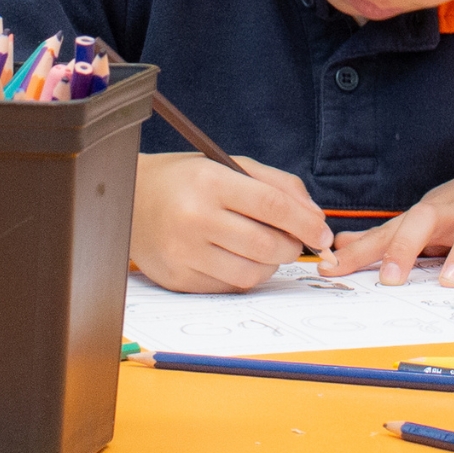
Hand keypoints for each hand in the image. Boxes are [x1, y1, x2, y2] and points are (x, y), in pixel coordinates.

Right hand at [130, 153, 334, 293]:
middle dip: (292, 247)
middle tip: (296, 242)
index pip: (272, 206)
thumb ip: (278, 186)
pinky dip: (245, 276)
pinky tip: (240, 258)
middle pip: (265, 245)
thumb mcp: (230, 165)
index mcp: (210, 182)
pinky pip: (228, 287)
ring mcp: (184, 253)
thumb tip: (315, 219)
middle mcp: (195, 218)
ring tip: (267, 249)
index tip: (322, 233)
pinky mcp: (178, 279)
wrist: (131, 198)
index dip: (305, 223)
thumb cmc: (188, 179)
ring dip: (271, 265)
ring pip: (251, 274)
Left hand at [323, 155, 453, 287]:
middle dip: (405, 247)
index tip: (331, 270)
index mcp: (430, 214)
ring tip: (449, 281)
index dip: (361, 251)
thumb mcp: (428, 220)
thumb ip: (387, 238)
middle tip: (390, 279)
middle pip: (426, 218)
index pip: (390, 231)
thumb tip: (338, 246)